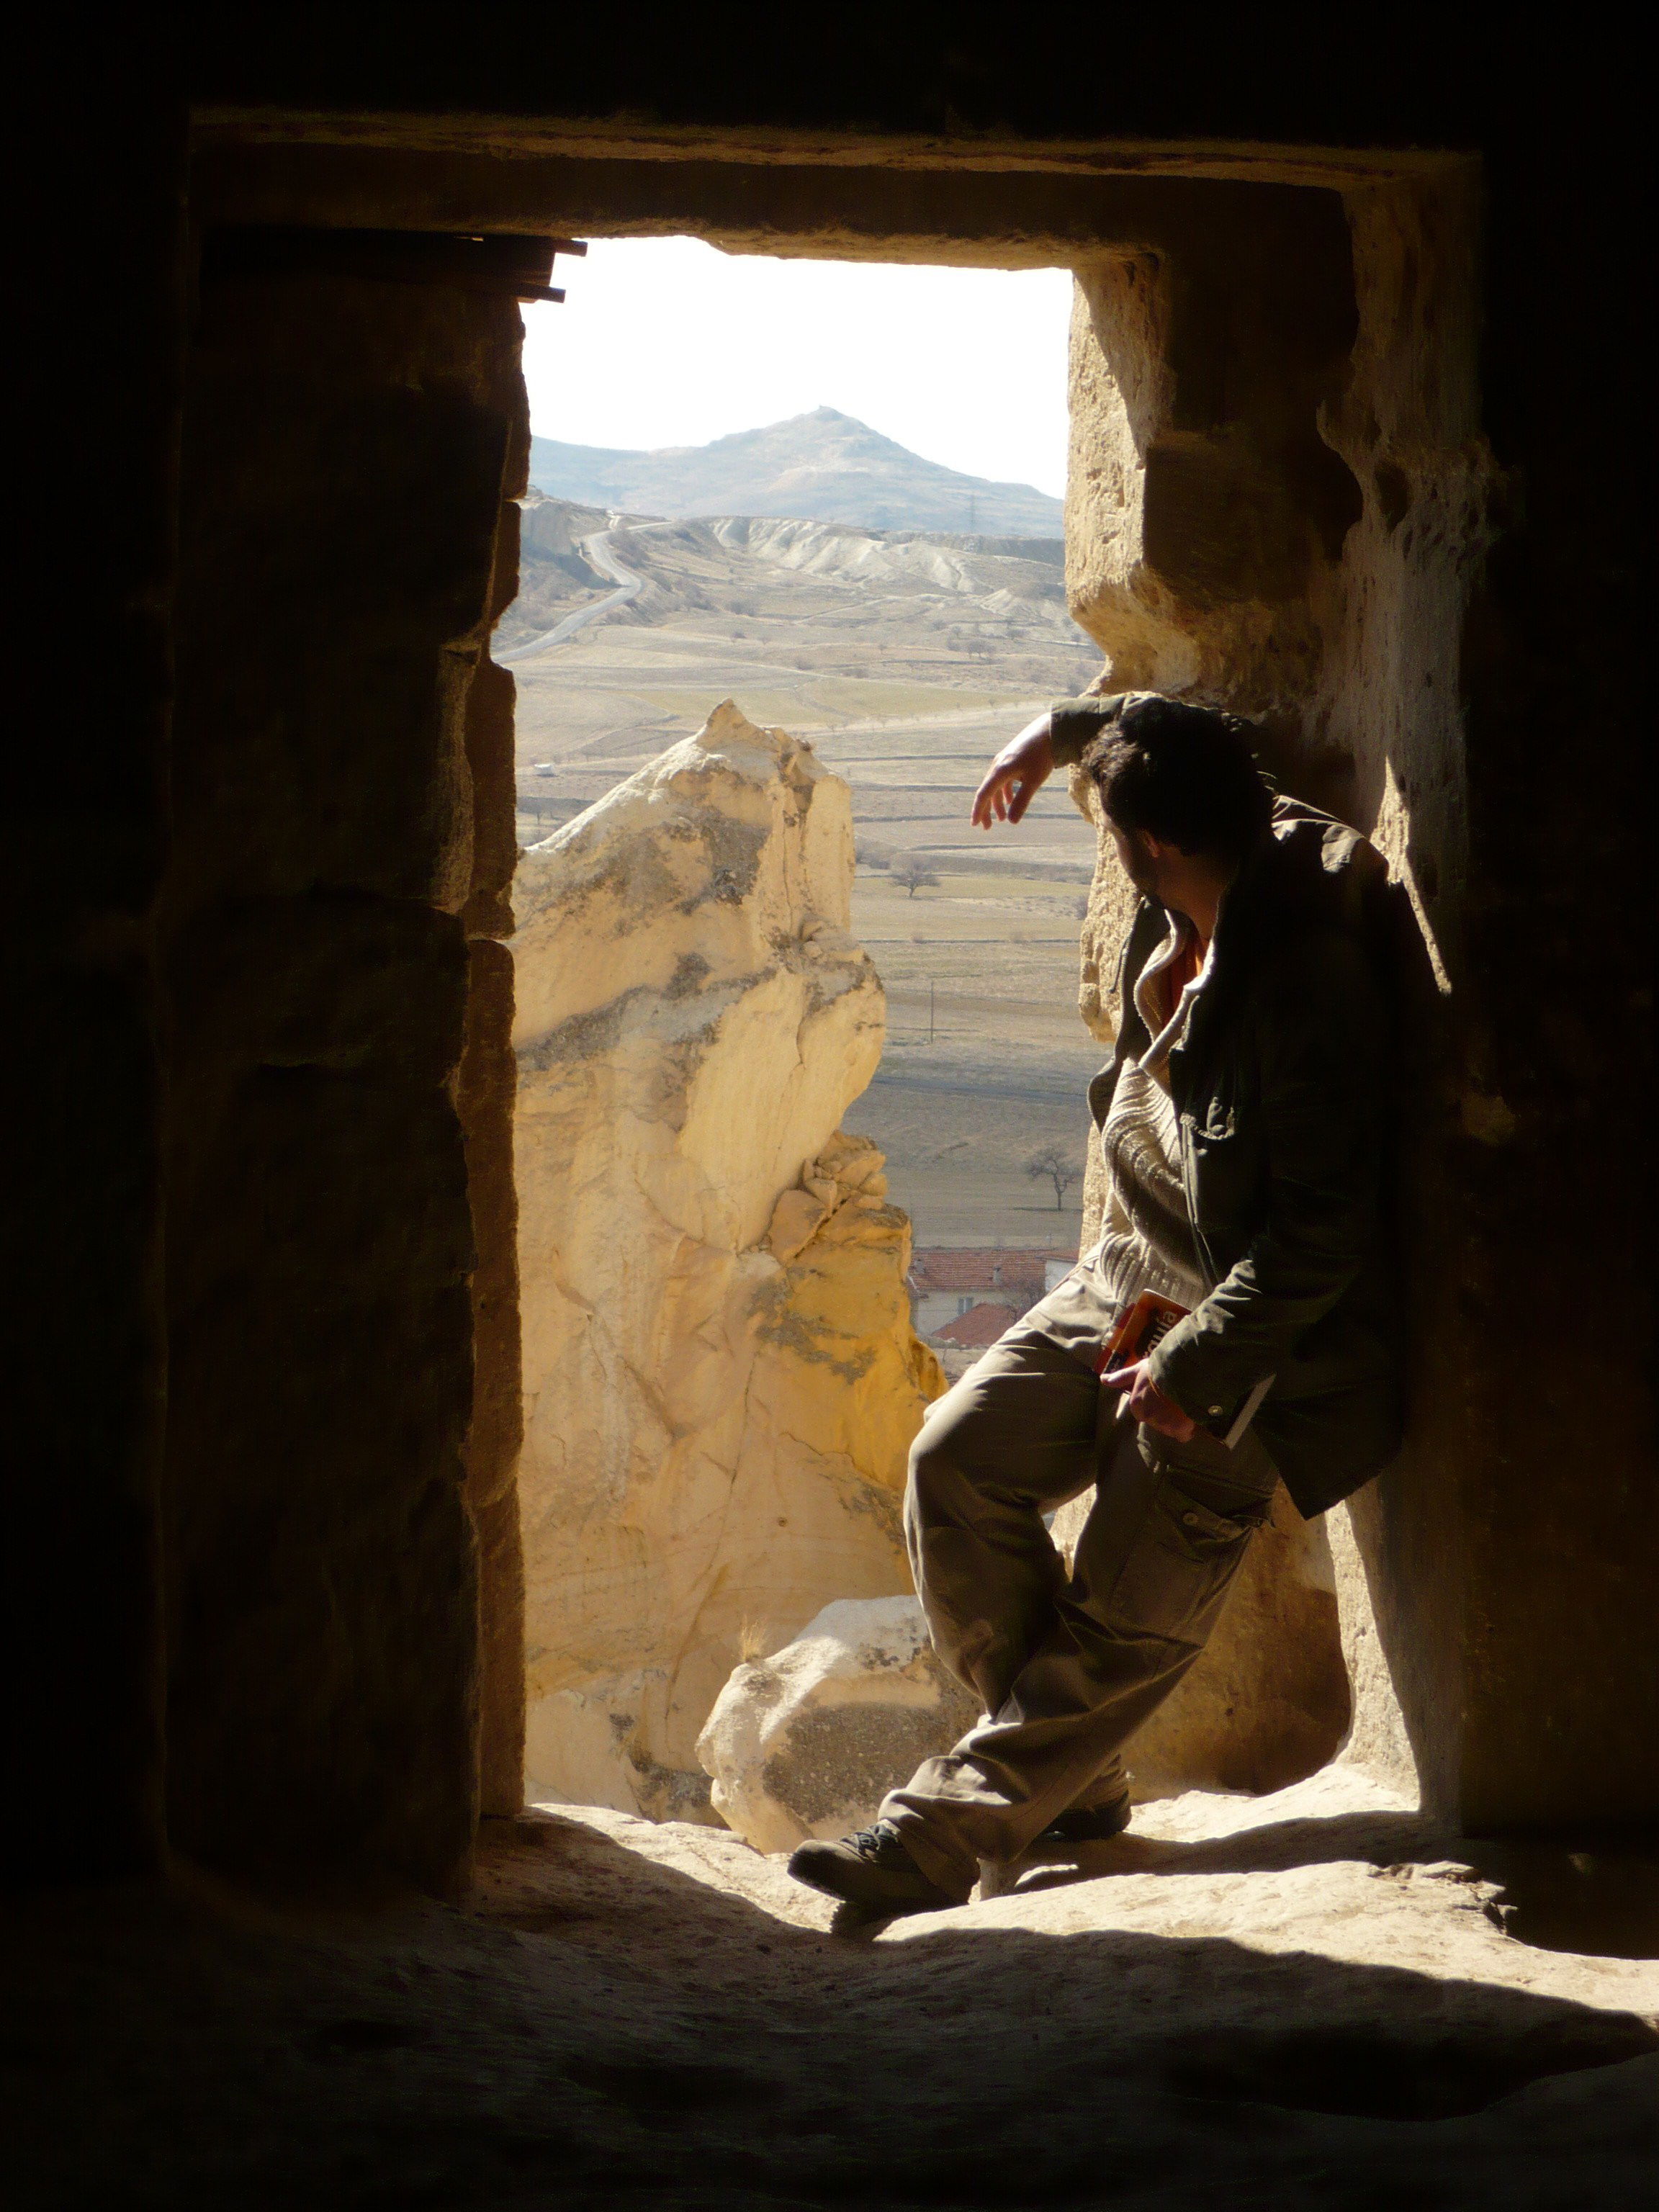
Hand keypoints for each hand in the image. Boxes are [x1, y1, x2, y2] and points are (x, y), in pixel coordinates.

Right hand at [971, 713, 1053, 828]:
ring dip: (998, 802)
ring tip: (1002, 818)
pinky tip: (1010, 800)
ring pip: (996, 785)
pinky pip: (1003, 778)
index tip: (975, 825)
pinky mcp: (1012, 757)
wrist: (1050, 729)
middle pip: (987, 791)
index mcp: (1000, 771)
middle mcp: (998, 765)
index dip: (978, 810)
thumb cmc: (1043, 755)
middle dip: (987, 810)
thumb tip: (1012, 822)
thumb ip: (1022, 801)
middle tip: (988, 827)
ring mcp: (1004, 760)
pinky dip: (1005, 792)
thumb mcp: (1033, 781)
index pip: (984, 794)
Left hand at [1102, 1359, 1195, 1442]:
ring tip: (1186, 1405)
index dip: (1156, 1404)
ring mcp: (1164, 1425)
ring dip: (1178, 1421)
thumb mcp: (1138, 1369)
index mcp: (1137, 1405)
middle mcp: (1148, 1418)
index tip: (1163, 1396)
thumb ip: (1122, 1377)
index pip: (1144, 1412)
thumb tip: (1102, 1379)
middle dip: (1166, 1414)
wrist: (1182, 1373)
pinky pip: (1184, 1435)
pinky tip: (1192, 1418)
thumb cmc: (1158, 1369)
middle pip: (1158, 1421)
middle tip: (1176, 1399)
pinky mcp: (1180, 1429)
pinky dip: (1188, 1429)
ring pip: (1171, 1429)